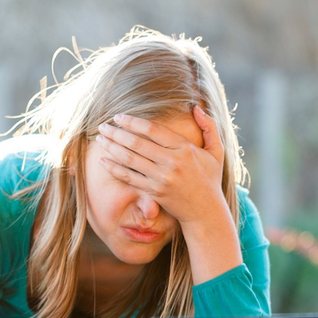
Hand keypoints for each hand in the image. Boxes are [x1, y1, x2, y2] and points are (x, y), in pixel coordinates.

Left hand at [94, 106, 228, 229]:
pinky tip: (102, 160)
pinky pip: (129, 178)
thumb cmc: (209, 178)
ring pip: (130, 159)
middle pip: (137, 143)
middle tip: (103, 126)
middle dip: (117, 133)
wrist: (205, 210)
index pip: (153, 130)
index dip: (133, 121)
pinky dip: (114, 168)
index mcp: (185, 148)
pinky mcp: (153, 192)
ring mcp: (161, 178)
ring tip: (100, 138)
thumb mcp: (216, 151)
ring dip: (112, 147)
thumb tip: (196, 107)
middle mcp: (172, 163)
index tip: (119, 117)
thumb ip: (209, 127)